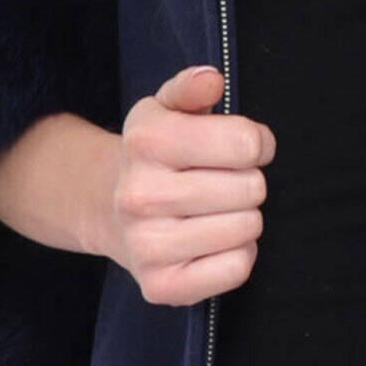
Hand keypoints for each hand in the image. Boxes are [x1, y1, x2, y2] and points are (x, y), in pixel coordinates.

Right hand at [99, 65, 276, 306]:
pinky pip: (238, 268)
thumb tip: (211, 79)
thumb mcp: (166, 109)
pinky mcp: (161, 286)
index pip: (245, 142)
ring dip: (244, 217)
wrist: (108, 209)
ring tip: (216, 210)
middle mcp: (139, 195)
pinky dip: (239, 254)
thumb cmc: (155, 156)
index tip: (241, 148)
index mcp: (145, 141)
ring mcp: (147, 245)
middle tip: (223, 182)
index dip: (256, 143)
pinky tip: (214, 240)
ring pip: (248, 228)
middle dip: (248, 181)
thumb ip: (191, 88)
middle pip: (251, 187)